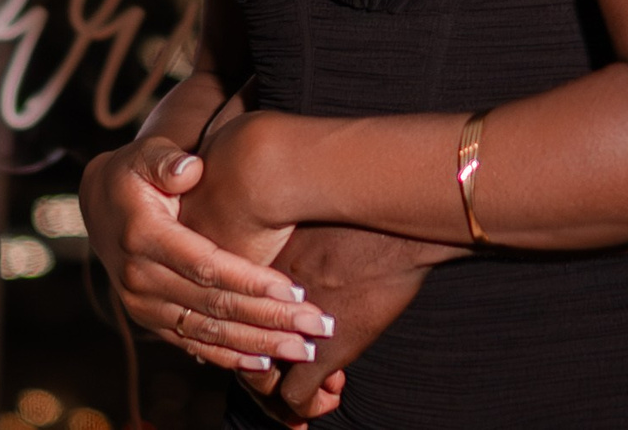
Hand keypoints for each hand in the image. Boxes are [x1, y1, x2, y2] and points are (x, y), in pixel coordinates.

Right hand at [80, 134, 329, 373]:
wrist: (99, 204)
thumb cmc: (135, 173)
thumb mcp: (144, 155)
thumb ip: (166, 159)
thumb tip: (191, 168)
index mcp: (143, 236)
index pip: (206, 266)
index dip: (251, 282)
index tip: (296, 292)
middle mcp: (139, 278)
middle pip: (214, 306)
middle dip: (270, 320)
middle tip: (317, 327)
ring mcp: (141, 304)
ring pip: (207, 333)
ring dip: (258, 345)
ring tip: (302, 350)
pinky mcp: (148, 319)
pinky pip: (191, 343)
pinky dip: (228, 356)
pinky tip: (264, 363)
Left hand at [248, 226, 461, 420]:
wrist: (391, 229)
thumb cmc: (358, 221)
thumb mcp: (307, 231)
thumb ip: (290, 256)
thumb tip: (296, 270)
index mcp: (253, 274)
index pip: (236, 317)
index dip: (255, 334)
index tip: (278, 345)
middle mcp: (259, 304)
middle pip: (244, 349)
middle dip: (268, 370)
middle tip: (291, 374)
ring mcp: (284, 330)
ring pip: (263, 381)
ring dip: (286, 393)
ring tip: (323, 386)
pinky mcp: (316, 353)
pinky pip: (296, 396)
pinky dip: (309, 406)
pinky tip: (331, 394)